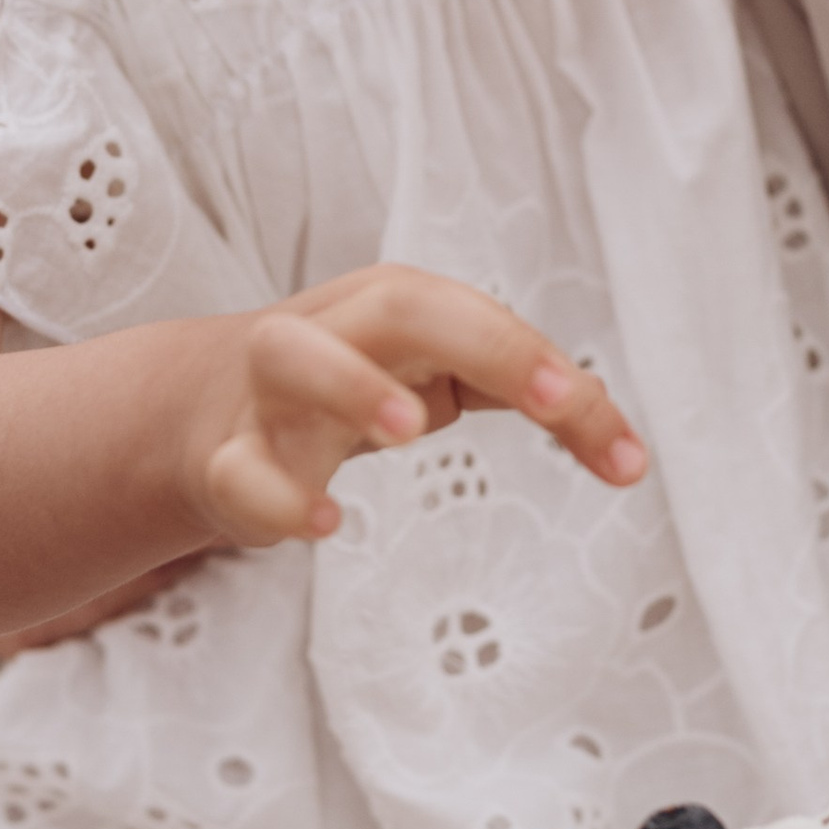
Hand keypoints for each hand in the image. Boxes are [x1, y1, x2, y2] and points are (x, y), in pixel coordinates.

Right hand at [180, 265, 646, 546]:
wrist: (206, 409)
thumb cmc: (352, 380)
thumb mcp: (442, 375)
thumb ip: (524, 393)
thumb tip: (622, 447)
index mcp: (397, 306)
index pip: (479, 319)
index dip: (538, 359)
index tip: (595, 423)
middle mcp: (334, 330)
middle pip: (401, 305)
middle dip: (483, 343)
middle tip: (554, 402)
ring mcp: (272, 392)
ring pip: (294, 357)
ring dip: (353, 384)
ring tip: (409, 430)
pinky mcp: (228, 459)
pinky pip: (242, 471)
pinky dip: (279, 498)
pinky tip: (325, 524)